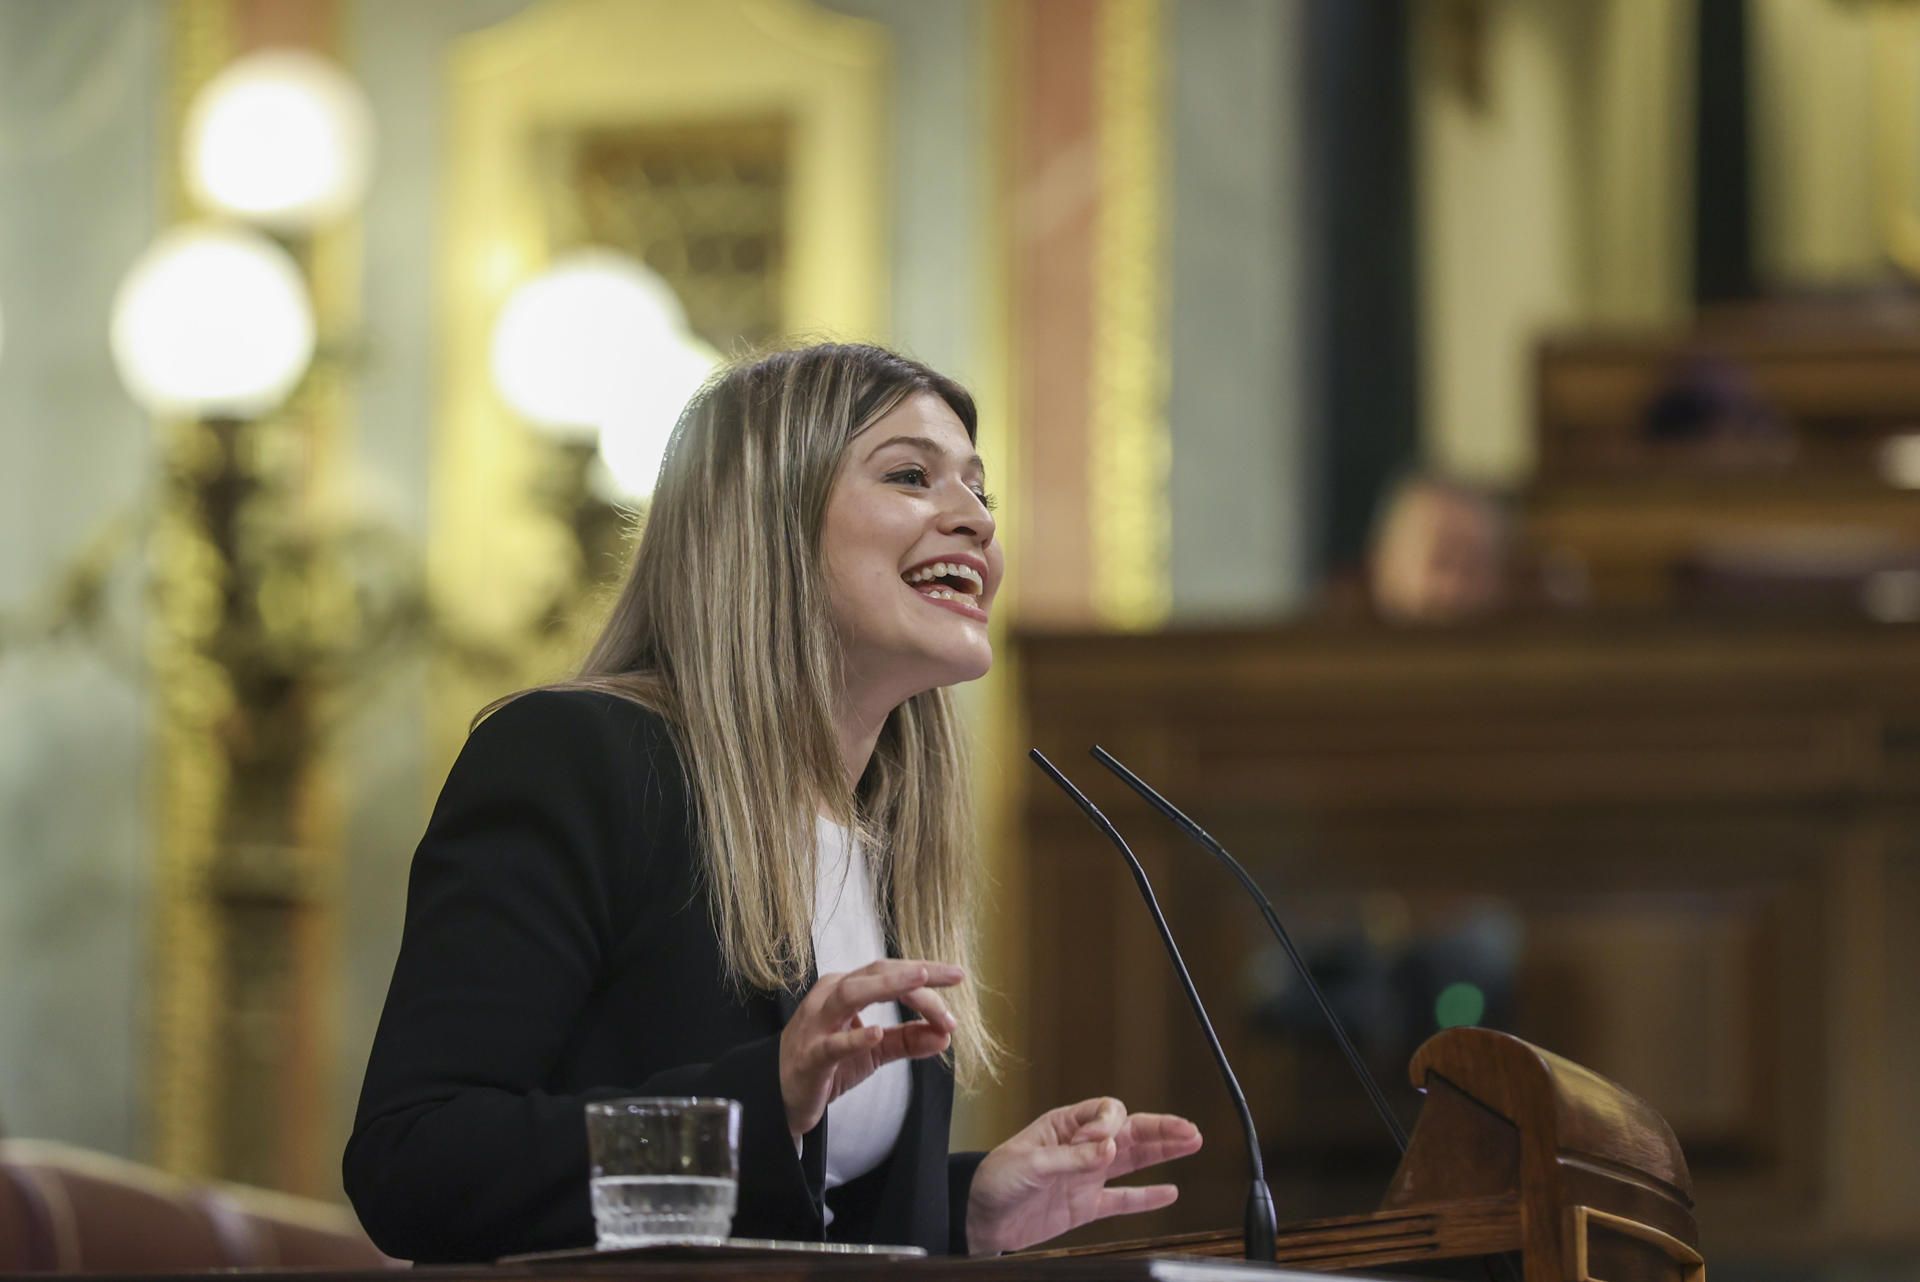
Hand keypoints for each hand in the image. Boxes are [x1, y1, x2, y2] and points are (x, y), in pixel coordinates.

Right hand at [779, 959, 961, 1139]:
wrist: (780, 1096)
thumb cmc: (827, 1065)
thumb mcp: (873, 1051)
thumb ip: (907, 1041)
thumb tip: (945, 1036)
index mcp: (845, 989)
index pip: (890, 973)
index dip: (926, 977)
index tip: (957, 980)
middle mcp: (829, 997)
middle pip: (876, 974)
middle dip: (916, 976)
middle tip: (953, 979)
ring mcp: (816, 1025)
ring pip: (850, 994)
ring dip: (888, 986)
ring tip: (919, 981)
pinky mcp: (810, 1057)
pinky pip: (832, 1044)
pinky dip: (853, 1037)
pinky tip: (875, 1032)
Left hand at [965, 1097, 1202, 1254]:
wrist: (978, 1219)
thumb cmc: (994, 1179)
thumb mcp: (1029, 1163)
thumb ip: (1071, 1158)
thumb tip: (1110, 1148)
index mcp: (1065, 1126)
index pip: (1106, 1112)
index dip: (1112, 1124)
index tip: (1103, 1143)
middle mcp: (1081, 1147)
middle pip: (1129, 1132)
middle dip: (1159, 1129)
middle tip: (1189, 1130)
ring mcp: (1085, 1177)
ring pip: (1133, 1161)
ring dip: (1162, 1153)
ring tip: (1191, 1143)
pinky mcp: (1084, 1206)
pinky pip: (1122, 1199)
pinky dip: (1146, 1197)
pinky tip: (1170, 1191)